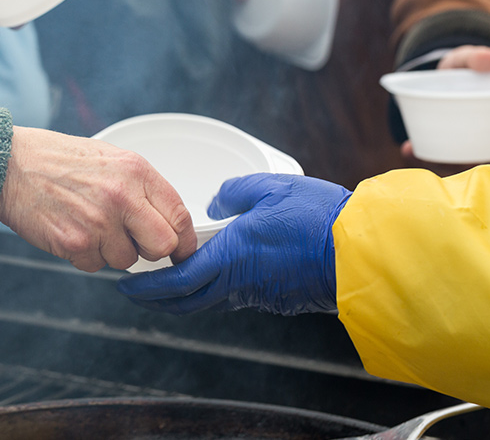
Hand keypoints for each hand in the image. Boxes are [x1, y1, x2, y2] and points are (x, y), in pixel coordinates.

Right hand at [0, 127, 196, 271]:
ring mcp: (98, 222)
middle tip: (134, 241)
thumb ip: (140, 187)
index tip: (183, 249)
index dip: (184, 239)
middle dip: (152, 250)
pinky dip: (85, 256)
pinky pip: (95, 266)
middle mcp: (122, 196)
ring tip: (89, 223)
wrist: (8, 166)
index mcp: (135, 171)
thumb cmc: (56, 159)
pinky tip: (71, 230)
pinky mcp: (75, 243)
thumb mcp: (109, 158)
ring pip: (126, 261)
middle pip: (163, 245)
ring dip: (112, 251)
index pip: (179, 214)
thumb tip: (166, 220)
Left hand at [117, 173, 349, 315]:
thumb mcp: (270, 187)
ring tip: (173, 280)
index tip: (127, 286)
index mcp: (232, 255)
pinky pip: (240, 297)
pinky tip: (220, 274)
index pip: (176, 281)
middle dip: (157, 300)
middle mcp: (241, 282)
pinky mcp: (280, 298)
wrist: (362, 251)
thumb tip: (216, 201)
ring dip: (187, 295)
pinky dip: (219, 290)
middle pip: (187, 301)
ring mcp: (261, 294)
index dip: (147, 287)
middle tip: (139, 293)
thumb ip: (235, 191)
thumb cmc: (318, 217)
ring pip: (213, 300)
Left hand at [400, 45, 489, 174]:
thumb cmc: (462, 70)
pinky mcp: (458, 151)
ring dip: (448, 161)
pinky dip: (426, 156)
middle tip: (458, 148)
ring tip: (419, 149)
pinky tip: (408, 149)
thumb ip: (476, 57)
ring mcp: (481, 144)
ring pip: (472, 161)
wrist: (443, 80)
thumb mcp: (466, 58)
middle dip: (482, 153)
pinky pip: (447, 160)